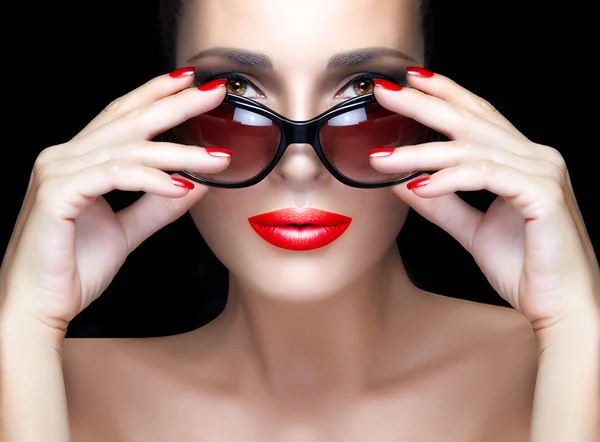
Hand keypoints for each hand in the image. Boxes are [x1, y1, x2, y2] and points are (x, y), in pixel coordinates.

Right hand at [0, 69, 227, 335]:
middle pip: (130, 121)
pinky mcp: (57, 195)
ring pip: (129, 149)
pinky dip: (151, 179)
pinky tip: (181, 185)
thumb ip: (158, 204)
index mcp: (78, 160)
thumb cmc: (74, 268)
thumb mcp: (127, 230)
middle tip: (215, 92)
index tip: (192, 82)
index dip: (156, 94)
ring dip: (180, 152)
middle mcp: (64, 157)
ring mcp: (57, 172)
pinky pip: (114, 176)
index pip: (122, 116)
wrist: (39, 307)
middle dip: (176, 104)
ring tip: (218, 158)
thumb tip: (197, 181)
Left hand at [370, 69, 599, 332]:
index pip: (477, 116)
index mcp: (521, 160)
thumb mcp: (472, 230)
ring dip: (421, 152)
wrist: (560, 306)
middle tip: (385, 93)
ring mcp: (541, 172)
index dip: (444, 94)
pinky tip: (420, 184)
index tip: (409, 81)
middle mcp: (534, 157)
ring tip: (383, 157)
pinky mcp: (543, 194)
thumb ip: (442, 204)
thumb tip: (404, 182)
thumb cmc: (525, 267)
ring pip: (470, 149)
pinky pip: (486, 176)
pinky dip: (450, 179)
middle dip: (423, 103)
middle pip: (469, 120)